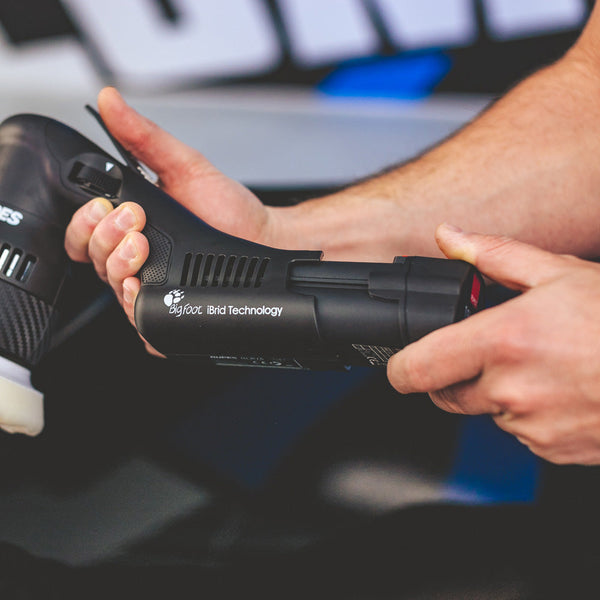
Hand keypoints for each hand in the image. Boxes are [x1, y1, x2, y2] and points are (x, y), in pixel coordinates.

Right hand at [65, 87, 280, 347]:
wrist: (262, 239)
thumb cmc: (227, 208)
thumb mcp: (184, 166)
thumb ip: (145, 138)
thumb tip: (111, 101)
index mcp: (130, 224)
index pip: (84, 230)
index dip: (85, 221)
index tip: (109, 205)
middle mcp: (135, 255)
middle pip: (91, 258)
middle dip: (105, 238)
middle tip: (136, 222)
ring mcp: (151, 284)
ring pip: (110, 287)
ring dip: (118, 265)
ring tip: (143, 246)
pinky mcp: (169, 308)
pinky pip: (140, 319)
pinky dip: (137, 305)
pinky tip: (144, 287)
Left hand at [388, 223, 599, 464]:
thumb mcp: (558, 273)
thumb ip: (493, 256)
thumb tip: (450, 238)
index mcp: (501, 341)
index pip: (417, 370)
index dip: (399, 369)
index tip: (399, 366)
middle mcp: (510, 389)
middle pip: (446, 394)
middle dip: (454, 376)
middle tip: (488, 353)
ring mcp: (532, 425)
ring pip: (488, 412)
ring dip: (500, 393)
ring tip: (543, 365)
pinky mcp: (553, 451)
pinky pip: (522, 433)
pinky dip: (529, 414)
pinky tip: (561, 388)